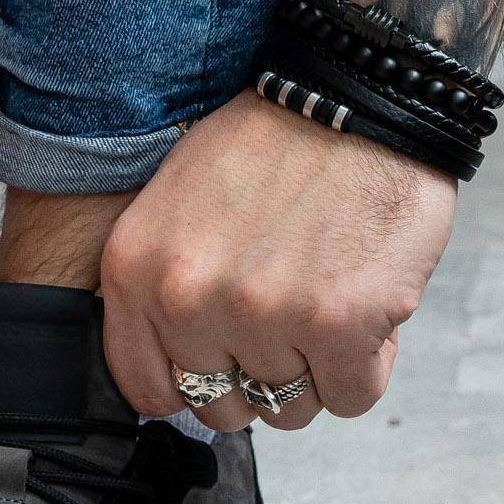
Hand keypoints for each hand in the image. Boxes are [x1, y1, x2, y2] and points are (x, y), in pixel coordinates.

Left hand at [99, 89, 455, 430]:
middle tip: (288, 320)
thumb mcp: (174, 203)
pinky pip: (351, 397)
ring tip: (327, 299)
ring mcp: (263, 317)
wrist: (357, 96)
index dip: (195, 380)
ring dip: (317, 368)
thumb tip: (177, 370)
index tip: (225, 358)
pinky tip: (366, 309)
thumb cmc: (271, 145)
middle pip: (223, 406)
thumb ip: (162, 287)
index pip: (150, 388)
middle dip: (260, 376)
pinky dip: (367, 364)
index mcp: (136, 271)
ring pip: (290, 408)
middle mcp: (188, 300)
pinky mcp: (339, 326)